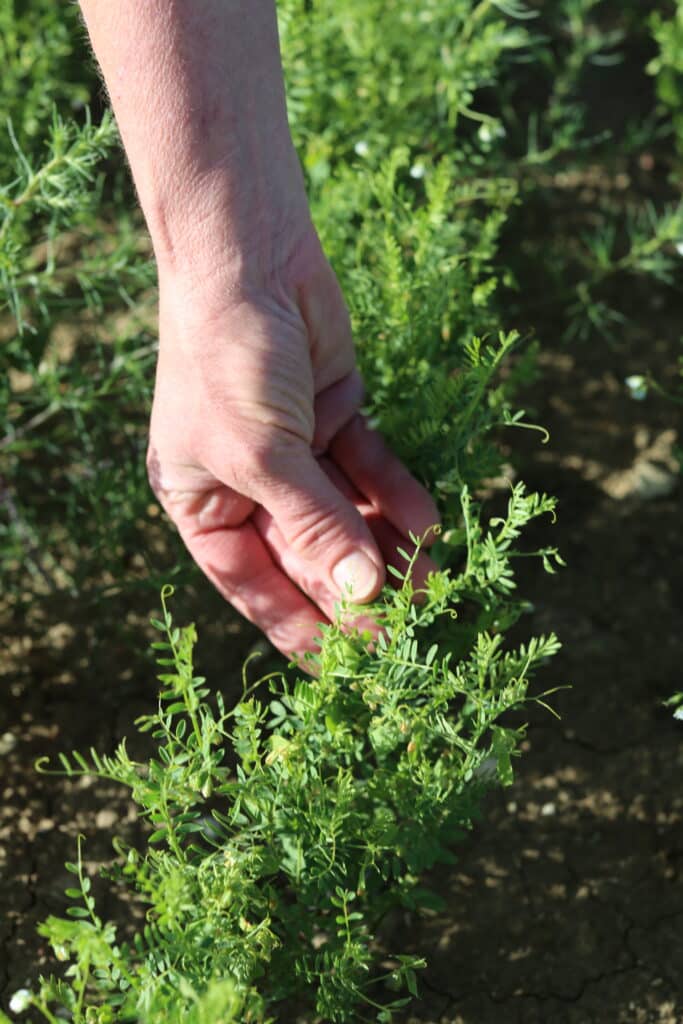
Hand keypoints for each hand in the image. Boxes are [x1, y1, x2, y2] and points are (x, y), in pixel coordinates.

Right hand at [147, 226, 439, 662]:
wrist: (249, 256)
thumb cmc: (226, 359)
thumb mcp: (262, 454)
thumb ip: (314, 524)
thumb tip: (360, 593)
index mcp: (202, 502)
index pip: (254, 583)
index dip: (299, 626)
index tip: (344, 671)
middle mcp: (247, 483)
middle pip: (308, 552)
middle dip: (356, 587)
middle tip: (408, 630)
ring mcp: (295, 450)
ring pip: (346, 514)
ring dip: (387, 547)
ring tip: (434, 584)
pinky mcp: (335, 416)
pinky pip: (370, 469)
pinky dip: (397, 494)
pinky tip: (431, 526)